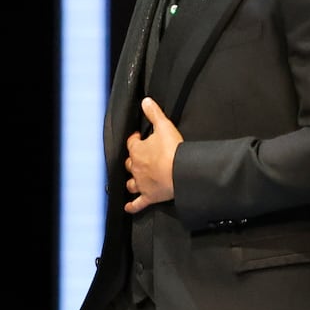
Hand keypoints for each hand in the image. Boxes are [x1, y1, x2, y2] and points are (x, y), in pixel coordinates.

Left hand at [123, 97, 182, 212]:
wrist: (180, 172)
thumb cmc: (172, 150)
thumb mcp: (164, 126)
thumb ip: (154, 113)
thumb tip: (146, 101)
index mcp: (137, 150)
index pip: (131, 143)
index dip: (135, 139)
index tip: (139, 136)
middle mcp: (136, 168)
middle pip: (130, 164)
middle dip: (133, 160)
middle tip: (139, 157)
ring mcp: (142, 183)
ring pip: (131, 183)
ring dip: (131, 181)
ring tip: (133, 180)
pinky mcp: (149, 196)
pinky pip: (137, 203)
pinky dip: (132, 206)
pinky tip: (129, 207)